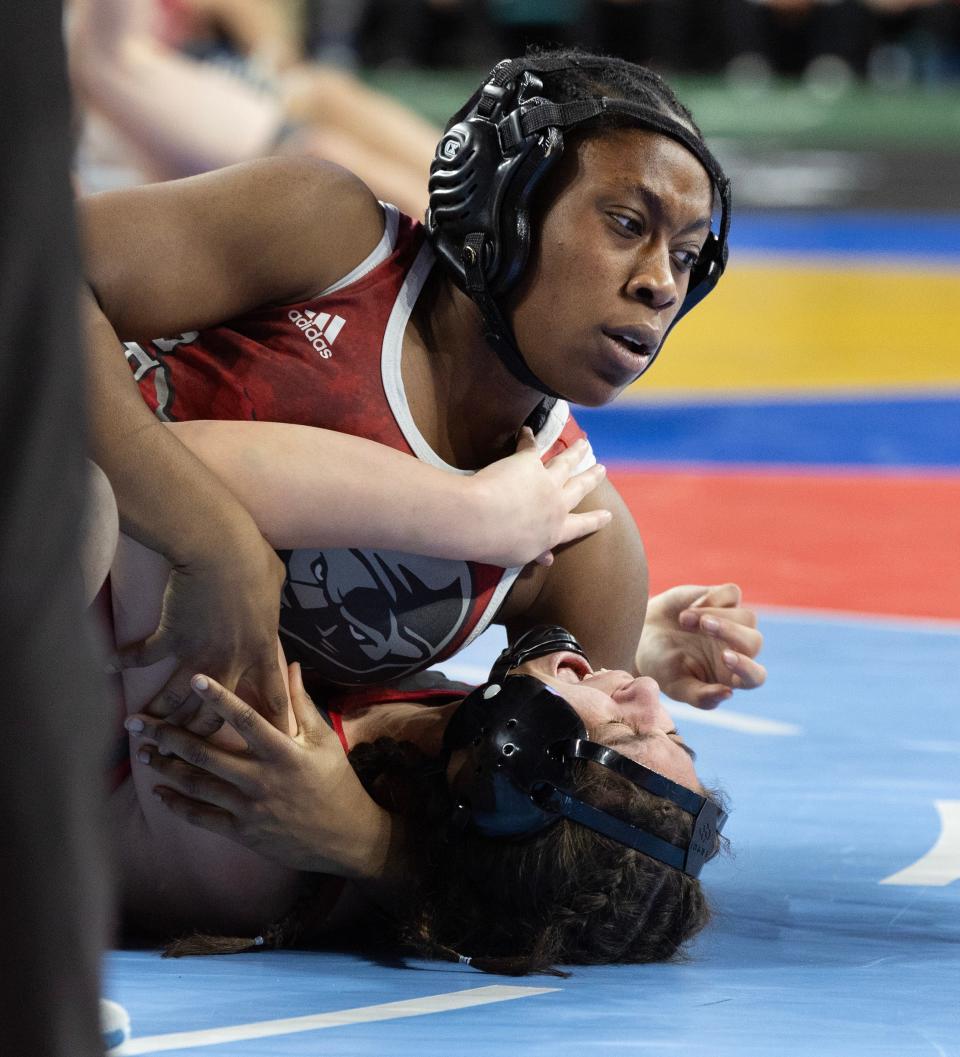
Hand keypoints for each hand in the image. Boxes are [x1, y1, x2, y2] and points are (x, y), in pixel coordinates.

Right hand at [110, 526, 288, 730]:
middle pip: (216, 714)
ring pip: (176, 699)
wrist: (219, 548)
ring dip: (156, 716)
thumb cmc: (252, 558)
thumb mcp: (274, 579)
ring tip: (137, 727)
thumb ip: (272, 595)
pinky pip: (144, 655)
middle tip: (182, 751)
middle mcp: (231, 661)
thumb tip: (271, 585)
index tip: (273, 747)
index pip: (273, 699)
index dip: (275, 725)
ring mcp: (199, 653)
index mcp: (262, 649)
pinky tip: (108, 666)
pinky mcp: (170, 637)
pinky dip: (123, 660)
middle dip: (198, 736)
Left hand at [124, 664, 394, 879]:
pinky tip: (159, 791)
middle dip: (169, 735)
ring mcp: (249, 808)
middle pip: (206, 754)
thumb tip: (289, 665)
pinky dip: (177, 805)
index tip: (193, 678)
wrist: (345, 837)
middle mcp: (262, 779)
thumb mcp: (325, 740)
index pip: (246, 720)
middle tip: (137, 722)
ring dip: (167, 767)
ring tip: (144, 752)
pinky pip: (202, 818)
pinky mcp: (243, 832)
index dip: (219, 699)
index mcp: (284, 753)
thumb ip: (301, 703)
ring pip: (198, 785)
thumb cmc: (336, 783)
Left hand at [471, 429, 610, 567]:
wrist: (482, 519)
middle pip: (578, 488)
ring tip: (583, 444)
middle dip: (591, 478)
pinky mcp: (527, 462)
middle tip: (601, 469)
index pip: (580, 526)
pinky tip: (527, 430)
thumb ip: (535, 552)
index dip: (595, 520)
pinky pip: (531, 446)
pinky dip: (528, 437)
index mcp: (555, 531)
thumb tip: (546, 559)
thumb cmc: (498, 545)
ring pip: (565, 463)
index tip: (608, 514)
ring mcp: (544, 480)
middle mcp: (556, 504)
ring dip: (575, 452)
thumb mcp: (519, 557)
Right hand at [635, 583, 765, 708]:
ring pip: (747, 617)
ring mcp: (732, 623)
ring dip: (716, 616)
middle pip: (754, 641)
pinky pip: (732, 593)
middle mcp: (736, 649)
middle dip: (731, 632)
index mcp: (730, 676)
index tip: (725, 657)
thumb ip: (700, 697)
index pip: (755, 677)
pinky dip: (712, 599)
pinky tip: (688, 608)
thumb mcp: (675, 685)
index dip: (747, 668)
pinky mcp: (722, 599)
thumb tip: (728, 693)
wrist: (640, 633)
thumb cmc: (659, 665)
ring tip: (683, 620)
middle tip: (703, 626)